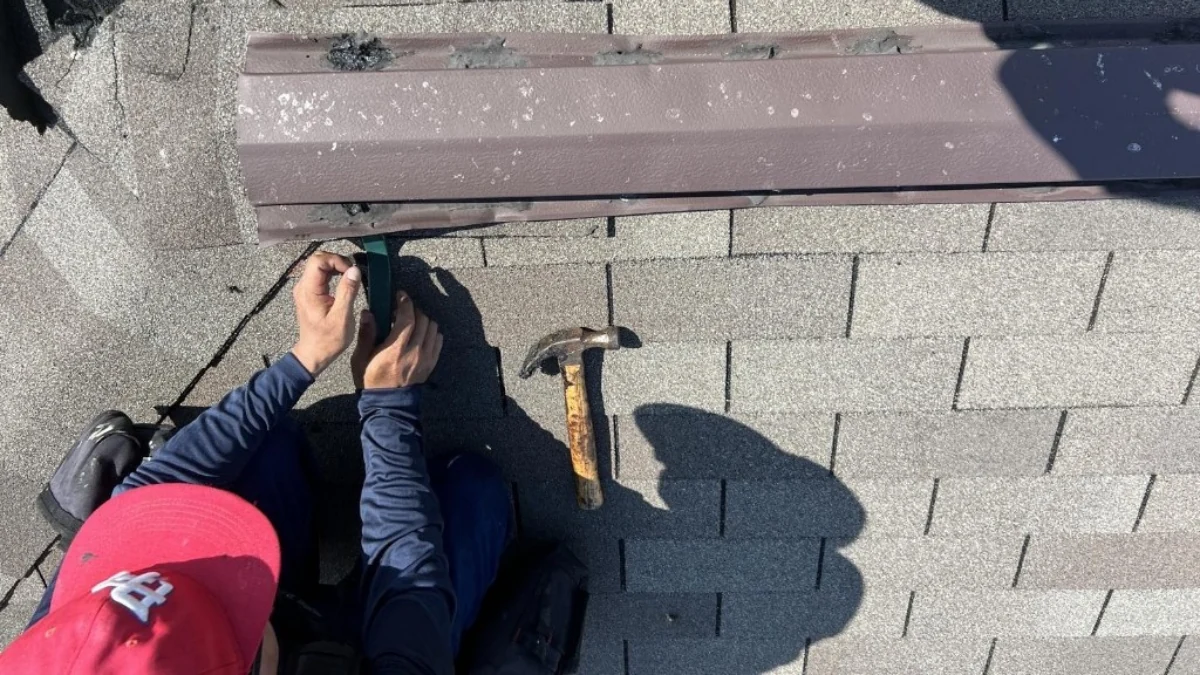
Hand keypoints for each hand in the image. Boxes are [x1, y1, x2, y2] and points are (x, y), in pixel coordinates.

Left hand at [290, 251, 361, 375]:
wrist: (314, 353)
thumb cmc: (328, 340)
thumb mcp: (342, 317)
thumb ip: (348, 291)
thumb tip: (354, 270)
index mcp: (309, 291)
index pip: (318, 261)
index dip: (336, 260)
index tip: (351, 271)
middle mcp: (303, 286)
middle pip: (317, 259)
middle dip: (337, 261)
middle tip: (353, 272)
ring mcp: (304, 289)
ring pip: (318, 265)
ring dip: (336, 266)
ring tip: (351, 276)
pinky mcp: (309, 293)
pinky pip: (319, 274)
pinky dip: (333, 273)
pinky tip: (344, 281)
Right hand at [351, 291, 442, 388]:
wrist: (388, 404)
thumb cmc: (371, 380)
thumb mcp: (361, 358)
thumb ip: (366, 334)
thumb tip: (368, 313)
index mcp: (395, 349)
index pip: (407, 318)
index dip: (405, 302)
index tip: (400, 295)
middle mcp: (414, 352)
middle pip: (422, 319)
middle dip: (413, 310)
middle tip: (403, 310)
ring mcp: (426, 358)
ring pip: (432, 327)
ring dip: (423, 320)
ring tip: (411, 322)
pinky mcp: (431, 363)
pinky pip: (438, 340)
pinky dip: (431, 333)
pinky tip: (420, 334)